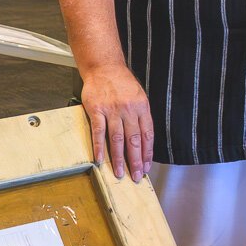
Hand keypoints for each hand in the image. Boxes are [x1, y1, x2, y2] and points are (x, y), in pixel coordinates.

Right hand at [81, 64, 153, 181]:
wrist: (105, 68)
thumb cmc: (123, 84)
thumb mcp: (139, 97)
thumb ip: (141, 116)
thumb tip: (144, 139)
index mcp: (142, 108)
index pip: (147, 135)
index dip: (148, 152)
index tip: (147, 166)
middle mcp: (129, 111)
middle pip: (134, 140)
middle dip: (136, 160)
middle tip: (136, 176)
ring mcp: (113, 111)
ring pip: (118, 139)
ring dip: (119, 158)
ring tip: (119, 173)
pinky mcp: (97, 111)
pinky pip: (99, 132)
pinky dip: (100, 147)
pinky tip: (100, 159)